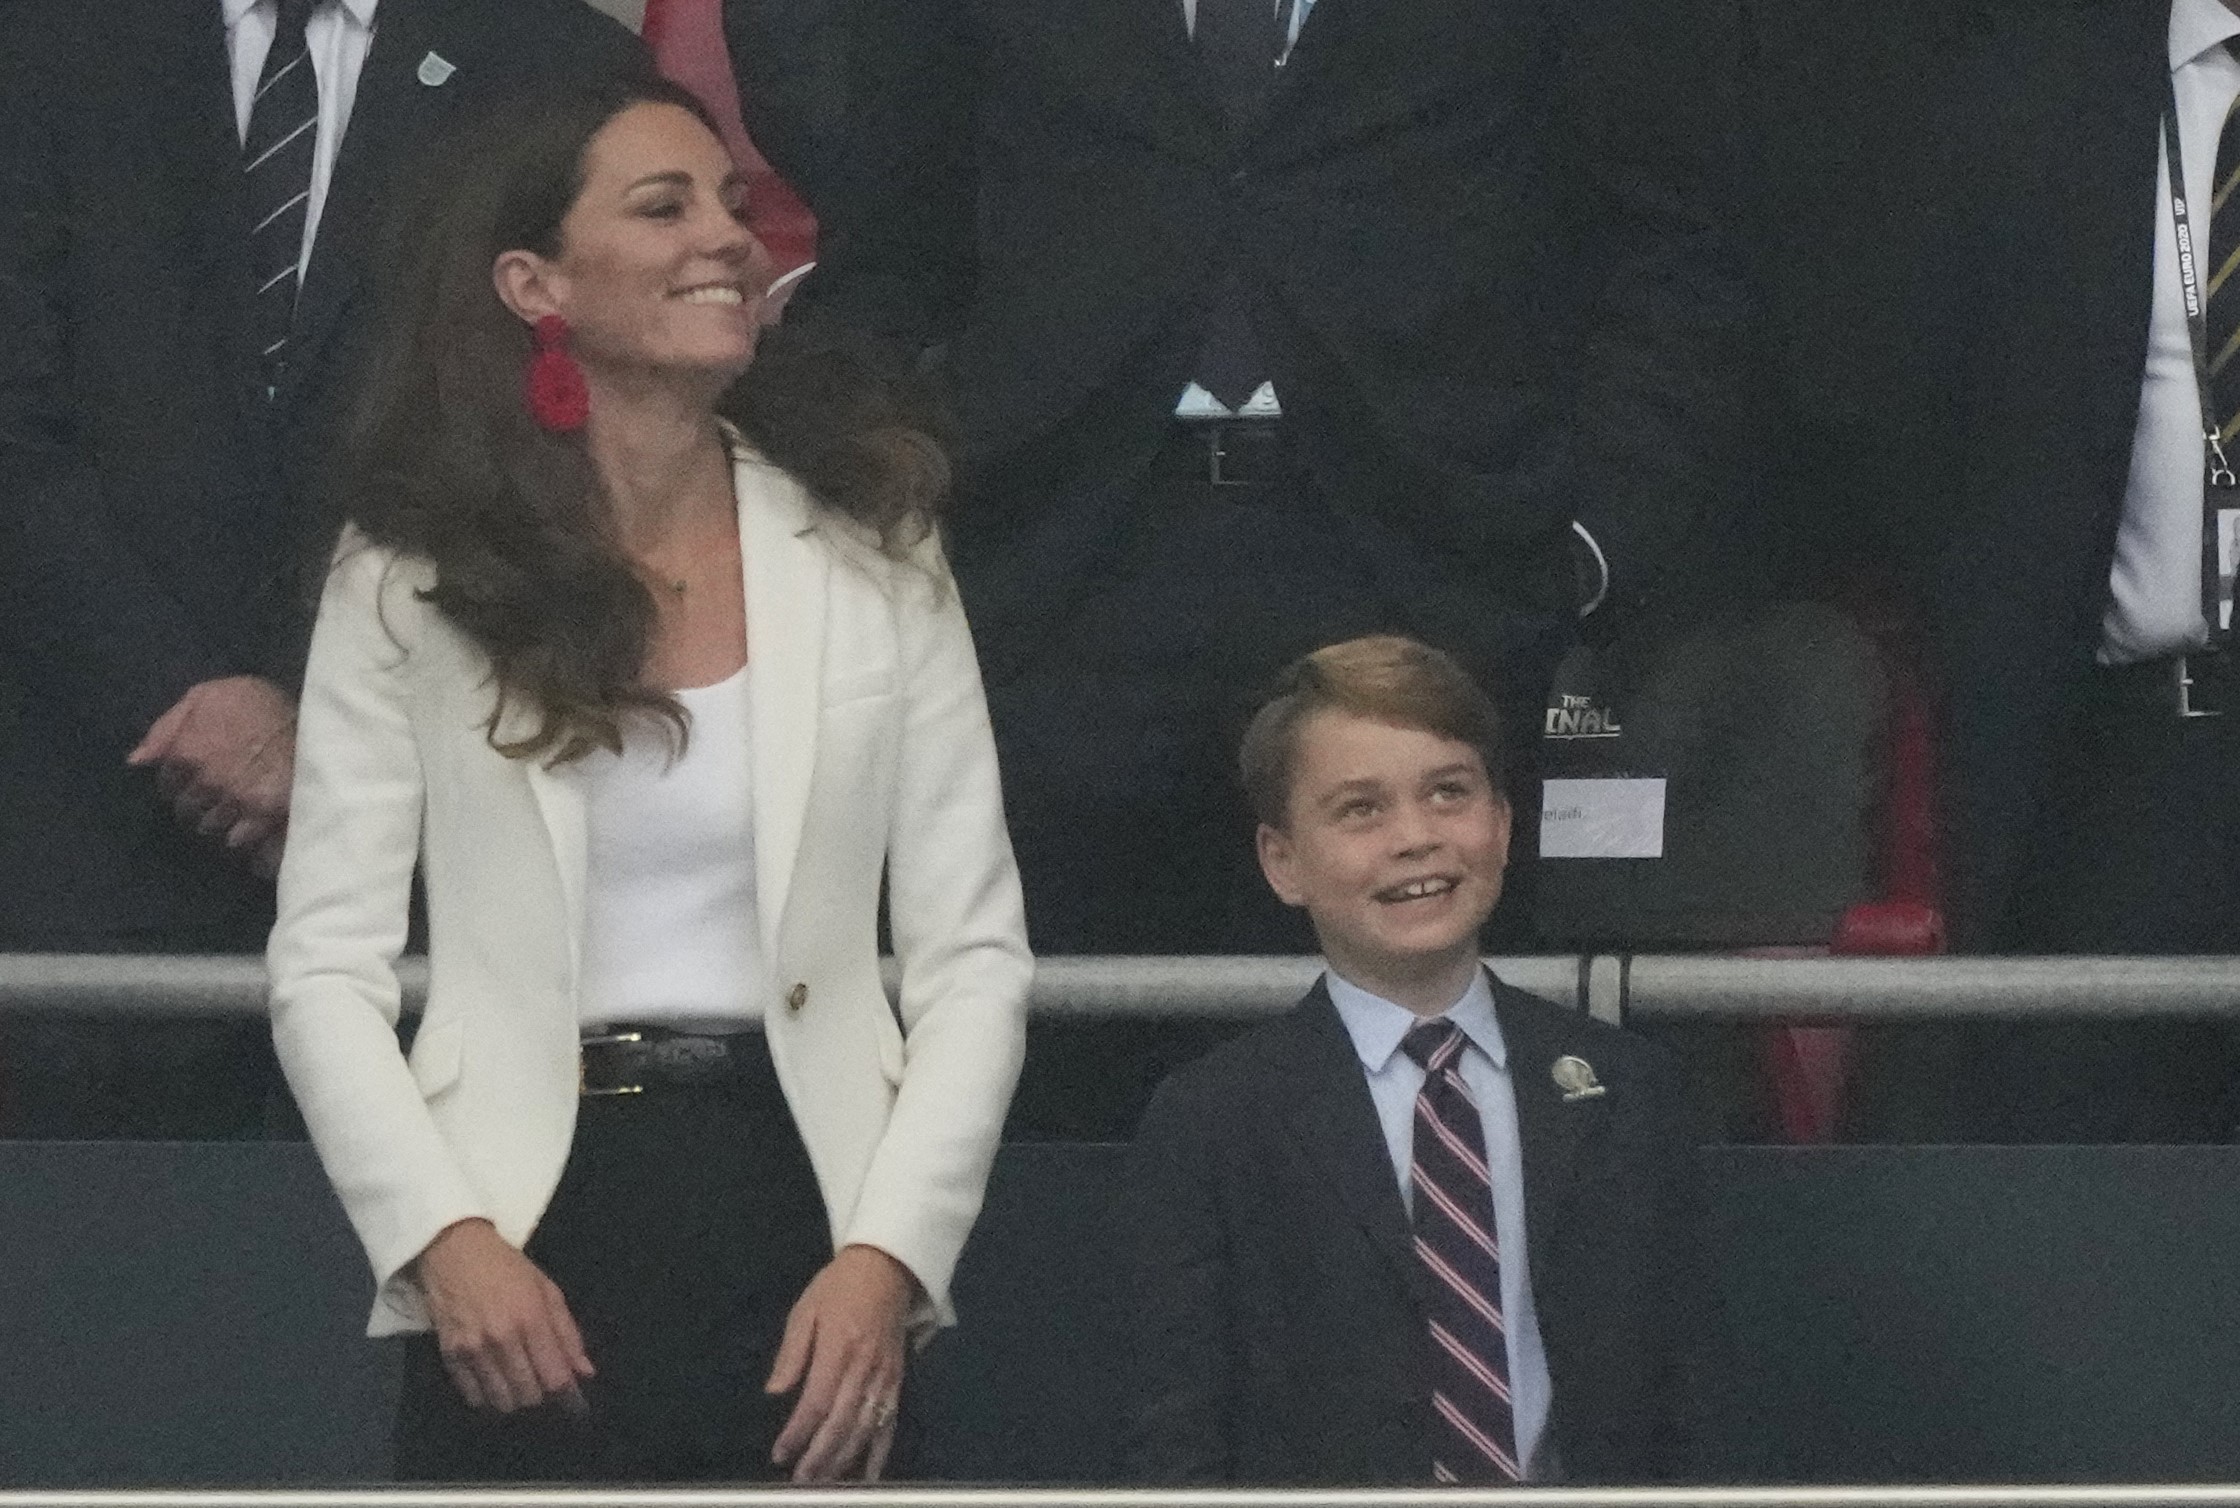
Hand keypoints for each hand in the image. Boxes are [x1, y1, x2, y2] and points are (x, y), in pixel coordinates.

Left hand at [128, 676, 295, 866]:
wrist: (313, 718)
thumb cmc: (257, 702)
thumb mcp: (207, 695)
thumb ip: (168, 726)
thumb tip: (137, 760)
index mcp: (186, 753)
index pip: (166, 785)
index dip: (178, 783)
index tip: (190, 781)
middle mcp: (204, 782)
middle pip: (187, 810)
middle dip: (196, 806)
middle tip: (211, 799)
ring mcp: (233, 802)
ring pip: (211, 827)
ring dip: (217, 822)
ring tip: (229, 814)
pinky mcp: (262, 815)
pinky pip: (239, 839)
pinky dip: (239, 837)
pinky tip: (246, 828)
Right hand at [412, 1218, 594, 1414]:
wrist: (453, 1251)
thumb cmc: (506, 1267)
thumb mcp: (547, 1290)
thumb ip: (567, 1333)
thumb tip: (585, 1371)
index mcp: (532, 1319)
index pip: (555, 1377)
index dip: (570, 1398)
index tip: (577, 1407)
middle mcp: (503, 1340)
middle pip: (529, 1395)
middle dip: (542, 1397)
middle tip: (543, 1385)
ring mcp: (473, 1350)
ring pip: (501, 1401)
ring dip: (515, 1400)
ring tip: (519, 1385)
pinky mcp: (449, 1356)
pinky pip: (473, 1397)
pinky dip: (487, 1398)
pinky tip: (494, 1384)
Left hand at [766, 1243, 918, 1480]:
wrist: (886, 1268)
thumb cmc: (839, 1287)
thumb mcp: (806, 1310)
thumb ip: (791, 1353)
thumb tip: (775, 1392)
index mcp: (839, 1348)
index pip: (817, 1401)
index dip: (798, 1432)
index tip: (780, 1454)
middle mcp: (865, 1368)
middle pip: (842, 1422)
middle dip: (820, 1457)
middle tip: (801, 1481)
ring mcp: (885, 1377)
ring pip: (866, 1428)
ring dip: (845, 1460)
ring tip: (825, 1483)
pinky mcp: (898, 1381)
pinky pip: (890, 1422)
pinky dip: (880, 1451)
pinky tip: (869, 1475)